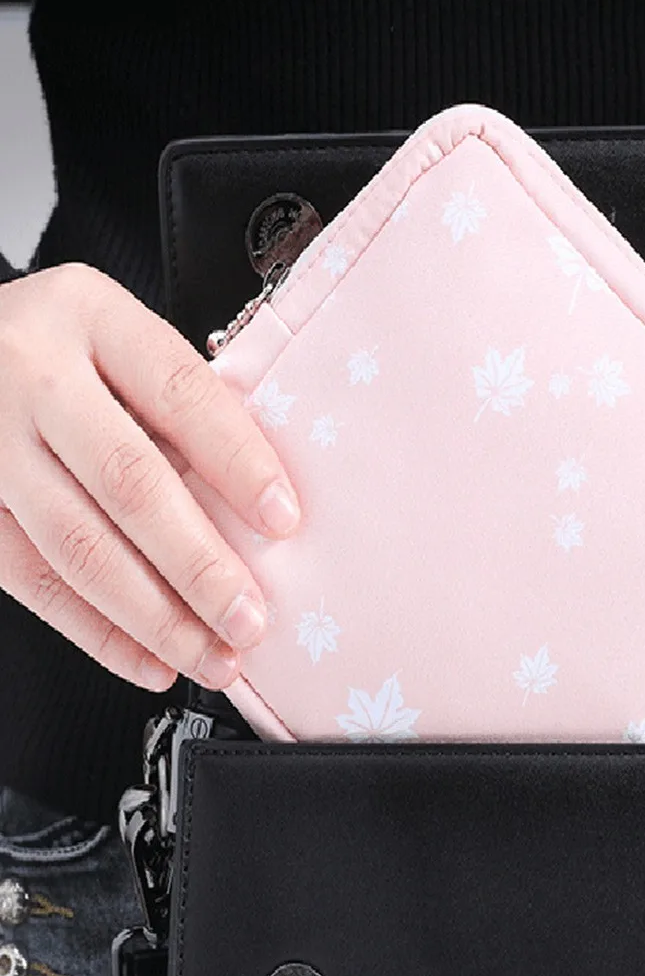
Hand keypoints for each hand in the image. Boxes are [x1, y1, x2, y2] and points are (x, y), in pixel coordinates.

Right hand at [0, 264, 300, 691]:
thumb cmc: (61, 347)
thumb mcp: (118, 341)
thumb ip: (177, 408)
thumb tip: (257, 513)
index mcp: (90, 315)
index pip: (181, 394)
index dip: (238, 463)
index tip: (284, 521)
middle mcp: (30, 372)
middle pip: (128, 481)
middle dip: (199, 565)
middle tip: (250, 619)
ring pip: (77, 545)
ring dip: (155, 617)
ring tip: (214, 657)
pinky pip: (31, 579)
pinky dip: (97, 632)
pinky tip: (149, 660)